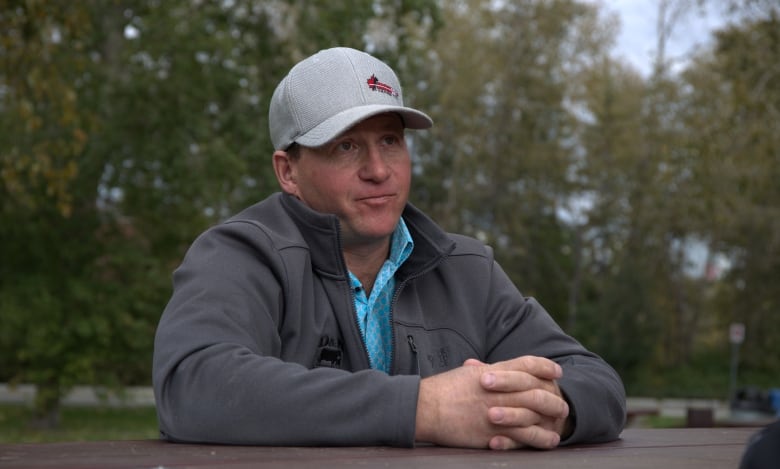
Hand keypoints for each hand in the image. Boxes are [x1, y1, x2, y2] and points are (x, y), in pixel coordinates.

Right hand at [415, 356, 568, 449]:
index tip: (557, 370)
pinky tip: (549, 440)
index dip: (545, 366)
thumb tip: (486, 368)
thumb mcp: (465, 374)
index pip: (526, 364)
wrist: (425, 408)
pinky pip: (522, 437)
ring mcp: (496, 412)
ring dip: (551, 419)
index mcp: (492, 373)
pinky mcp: (492, 432)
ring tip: (560, 424)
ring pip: (533, 415)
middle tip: (564, 402)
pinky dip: (539, 439)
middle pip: (536, 390)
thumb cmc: (441, 390)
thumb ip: (481, 372)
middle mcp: (498, 391)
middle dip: (553, 396)